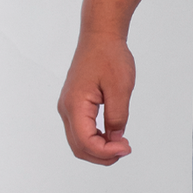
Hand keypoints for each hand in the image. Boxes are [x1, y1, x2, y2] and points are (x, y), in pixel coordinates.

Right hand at [57, 33, 135, 164]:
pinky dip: (96, 139)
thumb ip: (117, 116)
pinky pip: (81, 131)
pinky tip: (113, 135)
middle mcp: (66, 109)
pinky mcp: (74, 105)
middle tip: (125, 149)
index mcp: (75, 105)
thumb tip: (115, 139)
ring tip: (121, 144)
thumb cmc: (109, 57)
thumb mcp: (120, 88)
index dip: (106, 152)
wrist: (100, 36)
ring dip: (99, 149)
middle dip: (102, 155)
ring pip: (79, 142)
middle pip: (79, 147)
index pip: (85, 142)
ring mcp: (68, 107)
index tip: (126, 148)